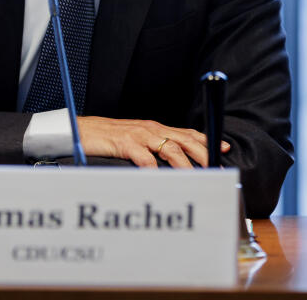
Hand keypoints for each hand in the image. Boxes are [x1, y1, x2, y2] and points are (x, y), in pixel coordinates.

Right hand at [76, 116, 230, 168]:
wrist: (81, 130)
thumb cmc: (109, 138)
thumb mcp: (136, 140)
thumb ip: (153, 148)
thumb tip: (172, 164)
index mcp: (156, 129)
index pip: (187, 133)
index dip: (207, 140)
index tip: (224, 147)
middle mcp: (152, 129)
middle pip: (185, 140)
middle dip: (203, 153)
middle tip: (216, 166)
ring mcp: (139, 135)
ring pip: (169, 148)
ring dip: (185, 163)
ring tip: (196, 176)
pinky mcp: (125, 143)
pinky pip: (144, 157)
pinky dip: (154, 168)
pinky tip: (161, 178)